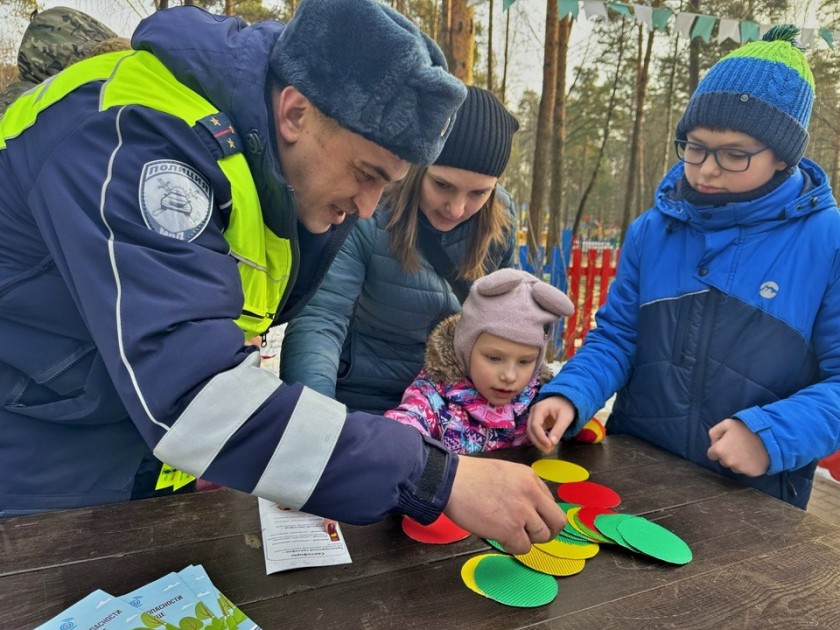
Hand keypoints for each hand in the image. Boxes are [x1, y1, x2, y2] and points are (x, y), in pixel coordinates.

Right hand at [443, 456, 565, 554]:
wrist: (449, 481)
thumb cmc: (468, 476)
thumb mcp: (504, 472)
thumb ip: (520, 487)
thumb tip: (528, 507)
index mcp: (530, 477)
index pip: (550, 502)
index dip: (540, 514)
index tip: (529, 519)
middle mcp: (532, 493)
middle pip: (557, 521)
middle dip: (547, 531)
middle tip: (532, 535)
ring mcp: (523, 512)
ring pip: (542, 536)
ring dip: (527, 539)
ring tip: (509, 534)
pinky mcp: (511, 529)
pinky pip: (524, 548)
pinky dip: (514, 548)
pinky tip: (501, 539)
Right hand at [527, 396, 576, 452]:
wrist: (566, 399)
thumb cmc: (566, 406)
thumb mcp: (566, 418)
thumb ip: (559, 430)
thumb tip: (552, 443)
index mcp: (539, 408)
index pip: (535, 425)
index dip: (540, 437)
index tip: (549, 446)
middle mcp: (533, 412)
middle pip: (530, 429)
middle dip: (538, 441)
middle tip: (548, 450)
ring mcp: (533, 417)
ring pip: (530, 432)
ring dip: (537, 441)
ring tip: (548, 449)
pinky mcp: (537, 421)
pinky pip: (535, 432)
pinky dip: (539, 439)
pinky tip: (547, 444)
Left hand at [707, 418, 769, 476]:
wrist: (770, 436)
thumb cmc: (746, 429)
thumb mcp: (727, 423)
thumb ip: (714, 432)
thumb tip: (713, 443)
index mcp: (720, 451)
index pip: (711, 454)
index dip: (718, 448)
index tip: (726, 443)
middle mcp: (728, 462)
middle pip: (723, 461)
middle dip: (727, 455)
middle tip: (738, 446)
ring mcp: (740, 469)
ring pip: (734, 467)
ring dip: (737, 461)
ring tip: (747, 450)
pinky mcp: (751, 473)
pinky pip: (745, 470)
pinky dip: (748, 465)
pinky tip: (753, 456)